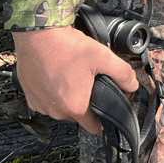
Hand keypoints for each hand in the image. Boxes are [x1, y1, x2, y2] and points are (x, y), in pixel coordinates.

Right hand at [13, 26, 138, 134]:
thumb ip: (122, 74)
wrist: (37, 36)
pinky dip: (53, 91)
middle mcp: (55, 111)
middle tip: (89, 80)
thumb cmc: (67, 48)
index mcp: (74, 107)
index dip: (103, 118)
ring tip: (72, 74)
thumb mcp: (103, 57)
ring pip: (61, 107)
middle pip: (77, 114)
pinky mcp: (30, 96)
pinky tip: (58, 75)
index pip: (93, 127)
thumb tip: (133, 85)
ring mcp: (40, 105)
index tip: (105, 107)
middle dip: (85, 101)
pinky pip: (47, 100)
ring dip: (67, 95)